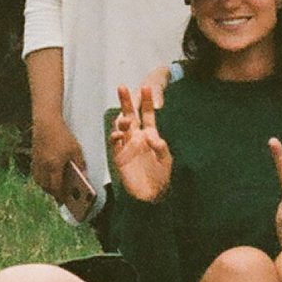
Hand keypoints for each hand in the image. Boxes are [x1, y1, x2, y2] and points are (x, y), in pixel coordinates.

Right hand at [29, 114, 91, 216]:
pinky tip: (46, 176)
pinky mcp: (33, 157)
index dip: (60, 196)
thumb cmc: (62, 135)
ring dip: (46, 186)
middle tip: (60, 196)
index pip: (56, 187)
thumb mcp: (76, 149)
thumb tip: (85, 176)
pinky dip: (41, 178)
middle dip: (53, 193)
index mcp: (54, 166)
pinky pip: (36, 173)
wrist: (46, 122)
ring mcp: (37, 162)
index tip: (64, 201)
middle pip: (46, 186)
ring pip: (39, 181)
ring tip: (53, 188)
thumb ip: (81, 164)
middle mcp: (43, 167)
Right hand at [109, 85, 173, 204]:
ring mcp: (127, 146)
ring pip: (120, 127)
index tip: (146, 86)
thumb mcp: (166, 160)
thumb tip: (150, 136)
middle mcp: (137, 137)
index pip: (147, 114)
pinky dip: (115, 137)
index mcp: (150, 135)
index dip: (146, 101)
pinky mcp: (120, 157)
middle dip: (126, 101)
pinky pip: (115, 144)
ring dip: (121, 121)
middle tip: (122, 87)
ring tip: (125, 120)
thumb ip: (161, 147)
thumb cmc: (162, 177)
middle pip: (130, 115)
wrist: (152, 195)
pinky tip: (119, 135)